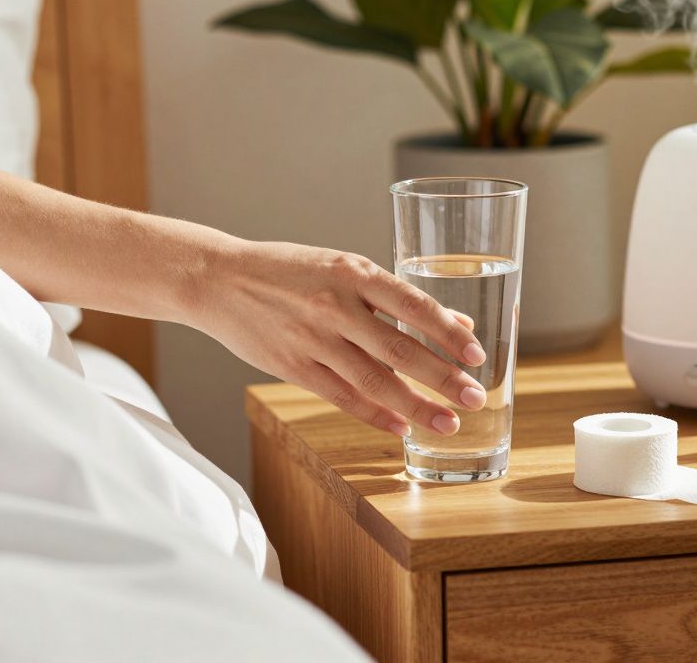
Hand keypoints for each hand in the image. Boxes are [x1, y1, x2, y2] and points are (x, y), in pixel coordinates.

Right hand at [191, 240, 486, 436]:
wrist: (220, 280)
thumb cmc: (289, 270)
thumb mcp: (342, 268)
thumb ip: (395, 297)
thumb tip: (455, 323)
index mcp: (352, 272)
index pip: (412, 305)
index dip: (448, 333)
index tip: (477, 354)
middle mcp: (334, 306)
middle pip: (399, 350)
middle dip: (442, 378)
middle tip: (474, 397)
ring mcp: (312, 340)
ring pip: (374, 380)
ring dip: (415, 406)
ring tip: (447, 423)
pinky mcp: (292, 368)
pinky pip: (342, 397)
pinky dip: (375, 415)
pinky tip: (401, 427)